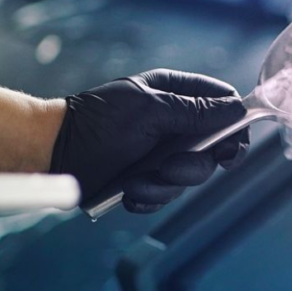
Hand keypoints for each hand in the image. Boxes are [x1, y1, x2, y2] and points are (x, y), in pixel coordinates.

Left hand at [49, 69, 249, 213]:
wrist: (54, 154)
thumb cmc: (98, 121)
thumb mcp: (150, 110)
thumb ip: (196, 111)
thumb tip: (237, 109)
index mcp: (175, 94)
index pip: (223, 105)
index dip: (234, 127)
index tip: (229, 149)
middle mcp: (173, 123)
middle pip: (213, 149)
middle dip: (194, 166)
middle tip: (170, 168)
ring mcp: (162, 152)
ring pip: (191, 176)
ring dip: (166, 184)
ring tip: (137, 181)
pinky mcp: (149, 178)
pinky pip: (167, 194)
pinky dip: (150, 196)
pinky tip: (129, 190)